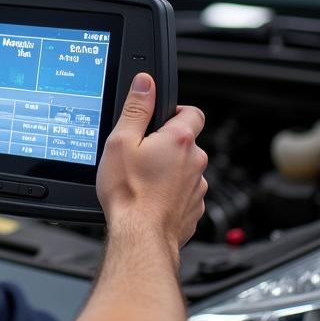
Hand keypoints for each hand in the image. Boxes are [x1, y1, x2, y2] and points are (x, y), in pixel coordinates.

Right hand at [96, 73, 207, 252]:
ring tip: (143, 180)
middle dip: (167, 144)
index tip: (159, 119)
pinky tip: (150, 198)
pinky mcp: (194, 209)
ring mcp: (198, 187)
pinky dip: (171, 193)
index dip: (176, 111)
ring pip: (185, 169)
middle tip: (141, 154)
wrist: (140, 237)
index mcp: (179, 140)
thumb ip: (137, 108)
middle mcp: (195, 161)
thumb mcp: (121, 141)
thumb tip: (145, 83)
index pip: (192, 112)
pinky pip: (184, 193)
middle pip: (186, 142)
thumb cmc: (129, 192)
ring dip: (169, 170)